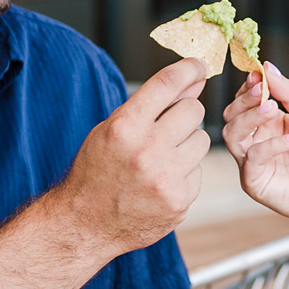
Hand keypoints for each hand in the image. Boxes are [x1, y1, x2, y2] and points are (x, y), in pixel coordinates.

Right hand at [52, 57, 209, 256]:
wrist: (87, 223)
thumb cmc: (97, 171)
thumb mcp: (112, 129)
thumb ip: (152, 104)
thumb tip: (192, 80)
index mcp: (124, 127)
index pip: (167, 83)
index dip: (188, 68)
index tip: (199, 65)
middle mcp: (147, 151)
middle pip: (193, 109)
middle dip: (184, 113)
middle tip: (168, 125)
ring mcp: (166, 178)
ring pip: (202, 139)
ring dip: (187, 143)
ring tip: (162, 157)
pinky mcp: (179, 200)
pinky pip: (199, 170)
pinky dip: (185, 171)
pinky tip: (162, 180)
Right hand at [221, 61, 288, 230]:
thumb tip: (266, 66)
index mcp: (268, 123)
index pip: (245, 100)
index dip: (248, 87)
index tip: (258, 75)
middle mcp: (256, 141)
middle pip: (231, 114)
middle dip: (244, 100)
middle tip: (262, 93)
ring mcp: (252, 162)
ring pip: (232, 133)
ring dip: (249, 117)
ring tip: (272, 109)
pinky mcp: (254, 181)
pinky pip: (251, 158)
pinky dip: (271, 144)